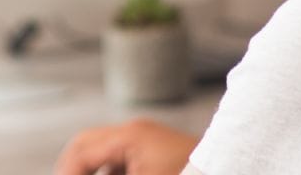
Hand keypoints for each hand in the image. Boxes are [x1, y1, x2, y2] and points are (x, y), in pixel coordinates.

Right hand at [54, 118, 198, 174]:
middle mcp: (136, 130)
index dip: (67, 171)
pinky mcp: (157, 149)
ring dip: (91, 168)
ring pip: (103, 150)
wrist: (233, 165)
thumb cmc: (196, 171)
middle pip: (86, 142)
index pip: (81, 151)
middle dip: (72, 166)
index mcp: (130, 136)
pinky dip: (111, 171)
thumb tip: (81, 172)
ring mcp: (148, 138)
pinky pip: (122, 157)